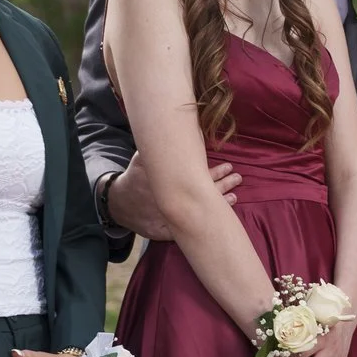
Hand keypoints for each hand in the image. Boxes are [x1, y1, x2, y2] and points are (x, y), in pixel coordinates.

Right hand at [105, 159, 239, 237]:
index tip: (228, 166)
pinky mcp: (165, 231)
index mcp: (163, 181)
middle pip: (200, 193)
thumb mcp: (142, 159)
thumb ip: (157, 146)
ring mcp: (166, 217)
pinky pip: (188, 231)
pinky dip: (204, 226)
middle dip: (222, 185)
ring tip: (235, 196)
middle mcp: (167, 200)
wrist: (119, 203)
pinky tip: (220, 218)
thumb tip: (176, 125)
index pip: (195, 176)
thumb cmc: (135, 177)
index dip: (214, 172)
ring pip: (198, 213)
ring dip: (218, 204)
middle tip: (237, 178)